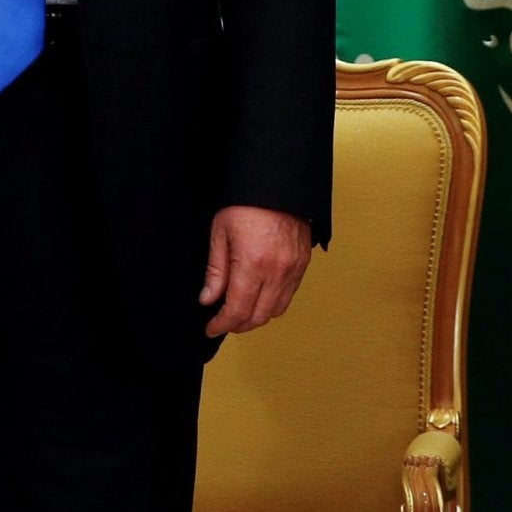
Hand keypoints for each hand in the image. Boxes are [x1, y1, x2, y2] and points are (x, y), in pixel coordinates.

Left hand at [200, 206, 313, 336]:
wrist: (278, 184)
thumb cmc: (246, 204)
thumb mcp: (220, 233)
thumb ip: (215, 271)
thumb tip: (208, 300)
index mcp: (253, 263)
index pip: (238, 309)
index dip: (222, 324)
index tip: (212, 328)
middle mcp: (277, 271)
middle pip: (258, 316)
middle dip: (238, 325)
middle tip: (223, 322)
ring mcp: (294, 269)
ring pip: (276, 310)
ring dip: (257, 316)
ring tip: (240, 310)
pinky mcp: (303, 265)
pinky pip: (289, 295)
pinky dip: (273, 303)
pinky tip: (259, 296)